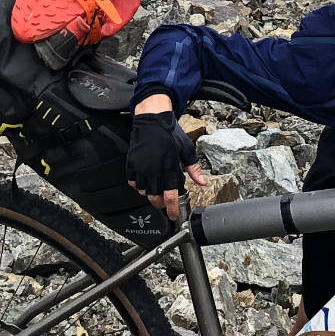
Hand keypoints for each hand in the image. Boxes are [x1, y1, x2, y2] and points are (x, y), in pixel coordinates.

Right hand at [126, 94, 202, 220]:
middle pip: (155, 198)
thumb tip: (202, 183)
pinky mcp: (132, 163)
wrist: (152, 119)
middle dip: (161, 203)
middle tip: (165, 201)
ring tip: (156, 187)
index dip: (172, 209)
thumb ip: (194, 169)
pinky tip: (146, 179)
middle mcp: (154, 170)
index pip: (171, 196)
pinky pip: (133, 182)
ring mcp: (141, 167)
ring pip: (144, 191)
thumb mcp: (187, 149)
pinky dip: (139, 185)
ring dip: (150, 193)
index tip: (173, 215)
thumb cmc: (170, 133)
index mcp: (169, 167)